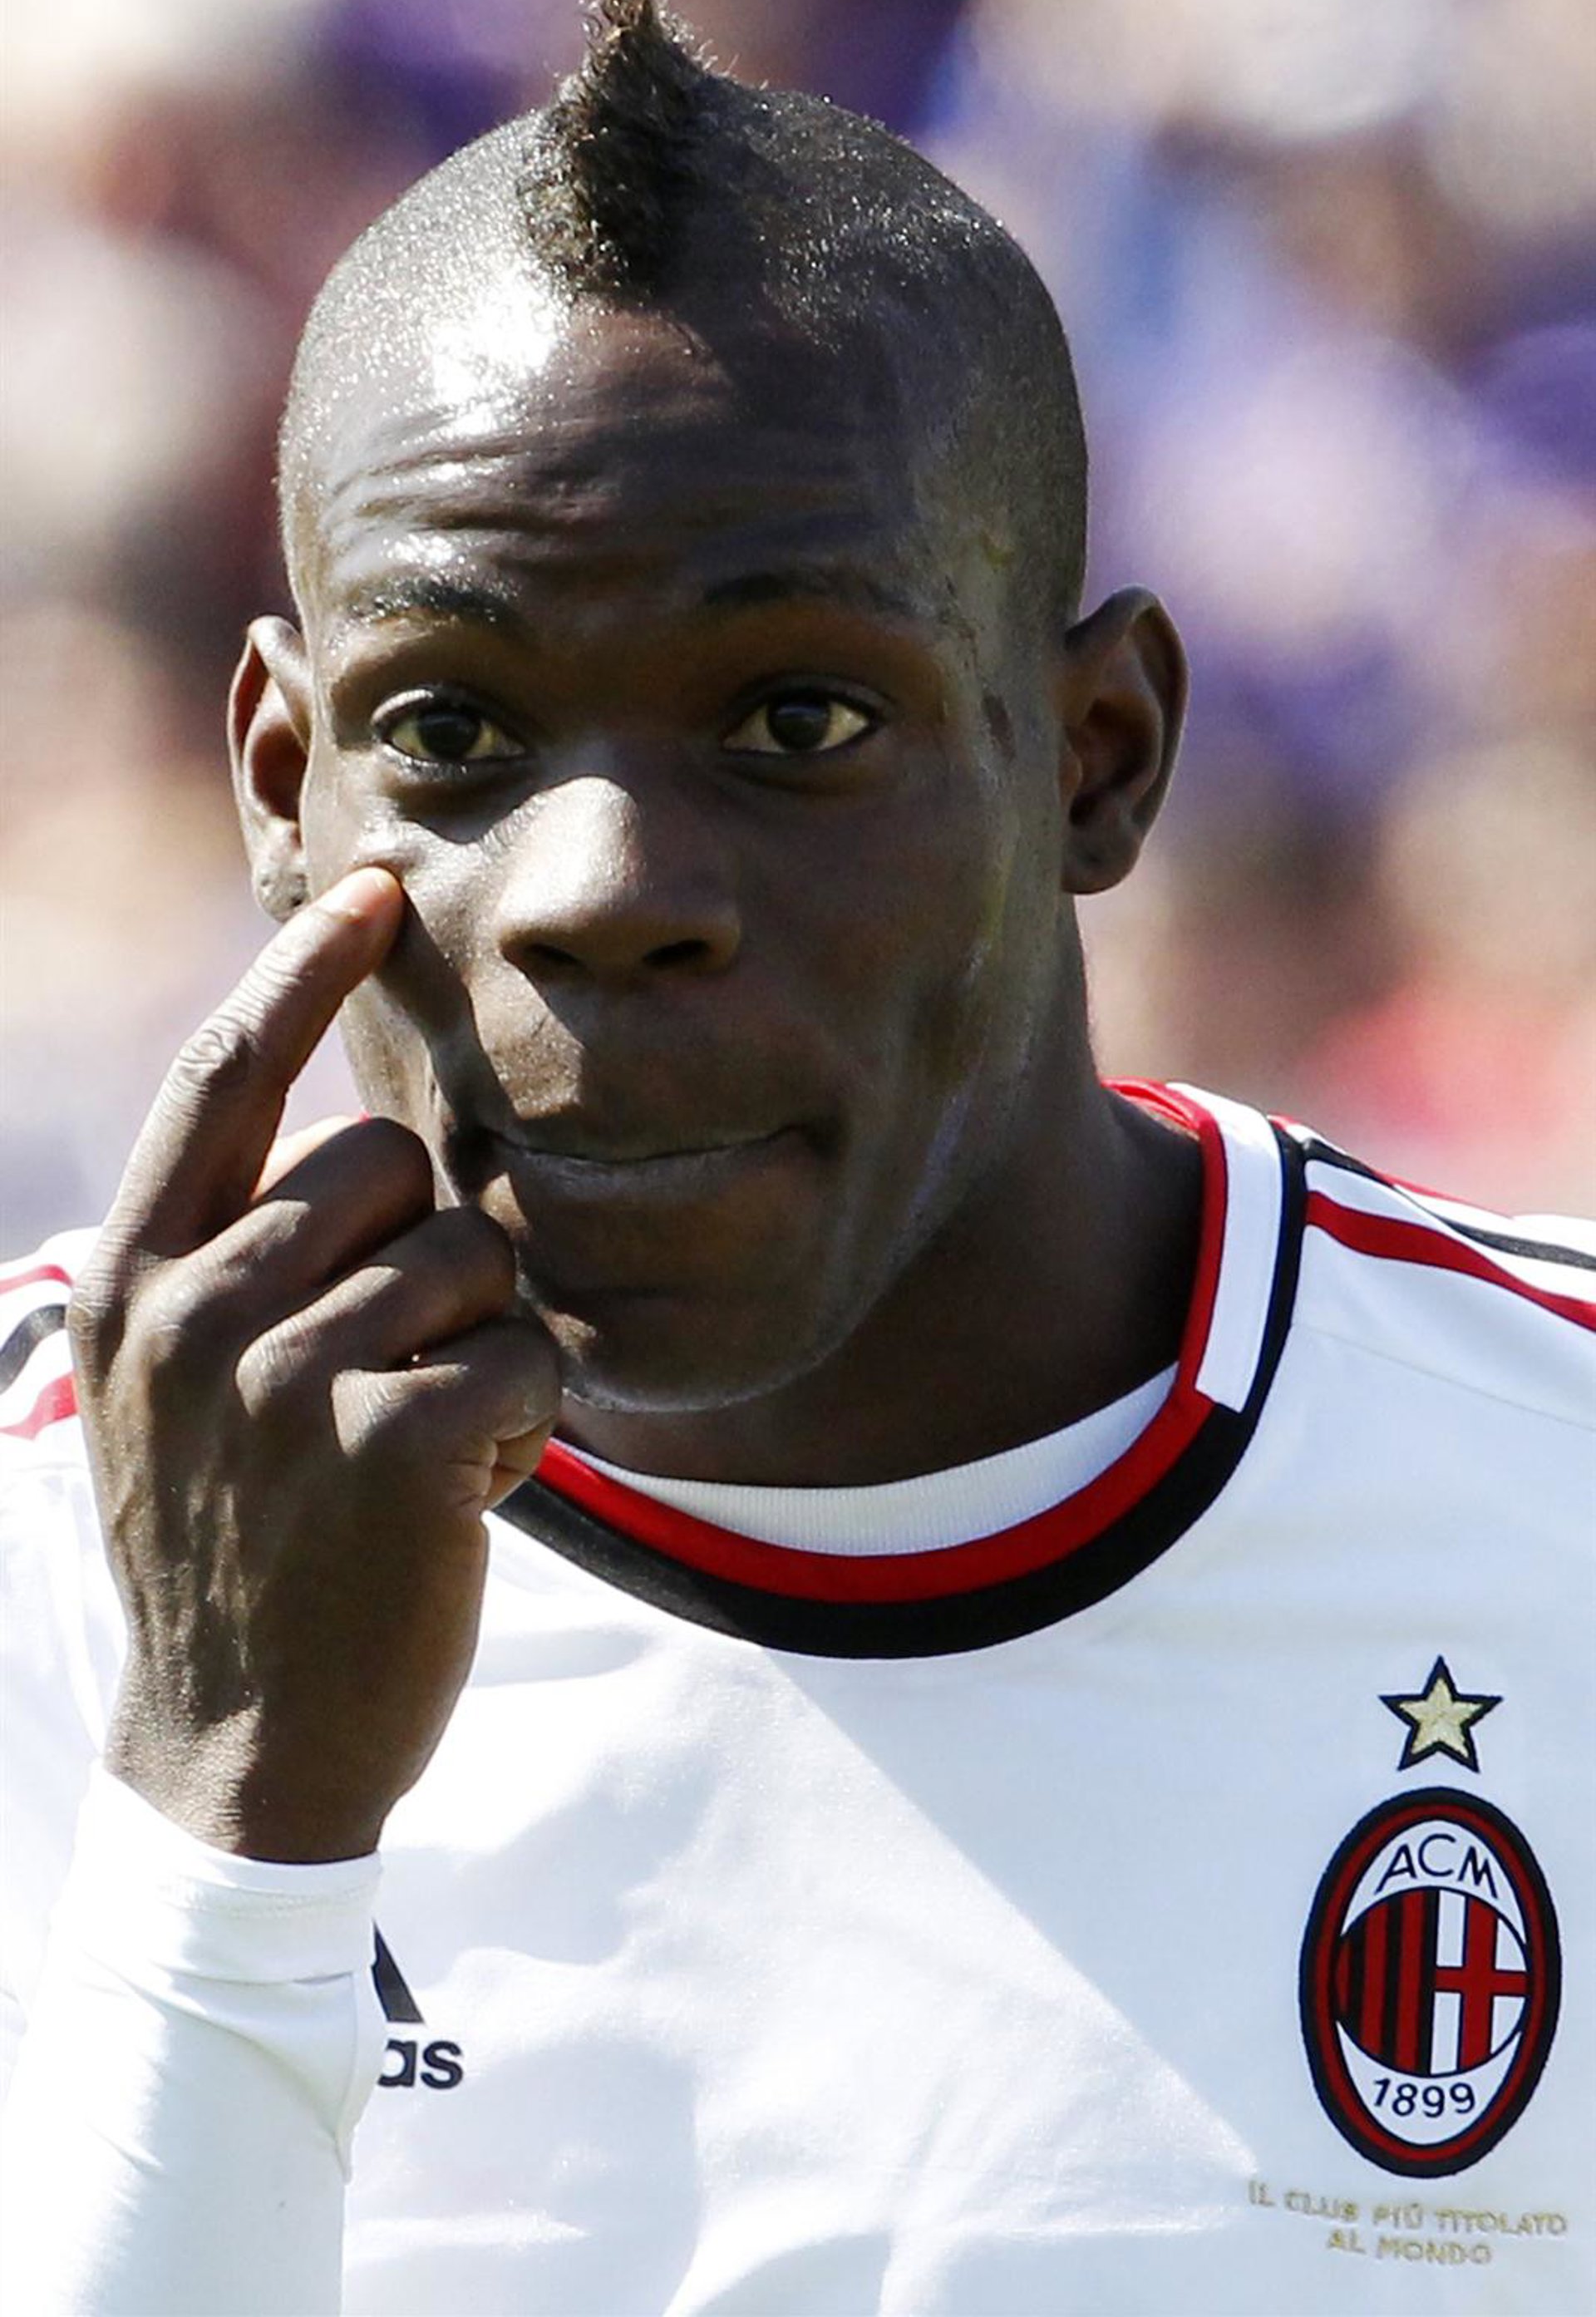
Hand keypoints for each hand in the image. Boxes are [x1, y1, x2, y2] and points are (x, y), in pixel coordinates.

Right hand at [69, 870, 558, 1860]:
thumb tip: (346, 1139)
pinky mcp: (390, 1450)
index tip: (371, 888)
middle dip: (427, 1248)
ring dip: (478, 1346)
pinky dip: (528, 1418)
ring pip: (474, 1256)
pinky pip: (527, 1352)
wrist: (235, 1756)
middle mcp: (193, 1311)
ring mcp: (284, 1380)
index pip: (223, 1080)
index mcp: (136, 1282)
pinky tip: (467, 1492)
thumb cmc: (237, 1550)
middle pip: (386, 1159)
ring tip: (419, 1446)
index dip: (302, 972)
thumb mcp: (177, 1395)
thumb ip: (232, 1262)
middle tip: (392, 1372)